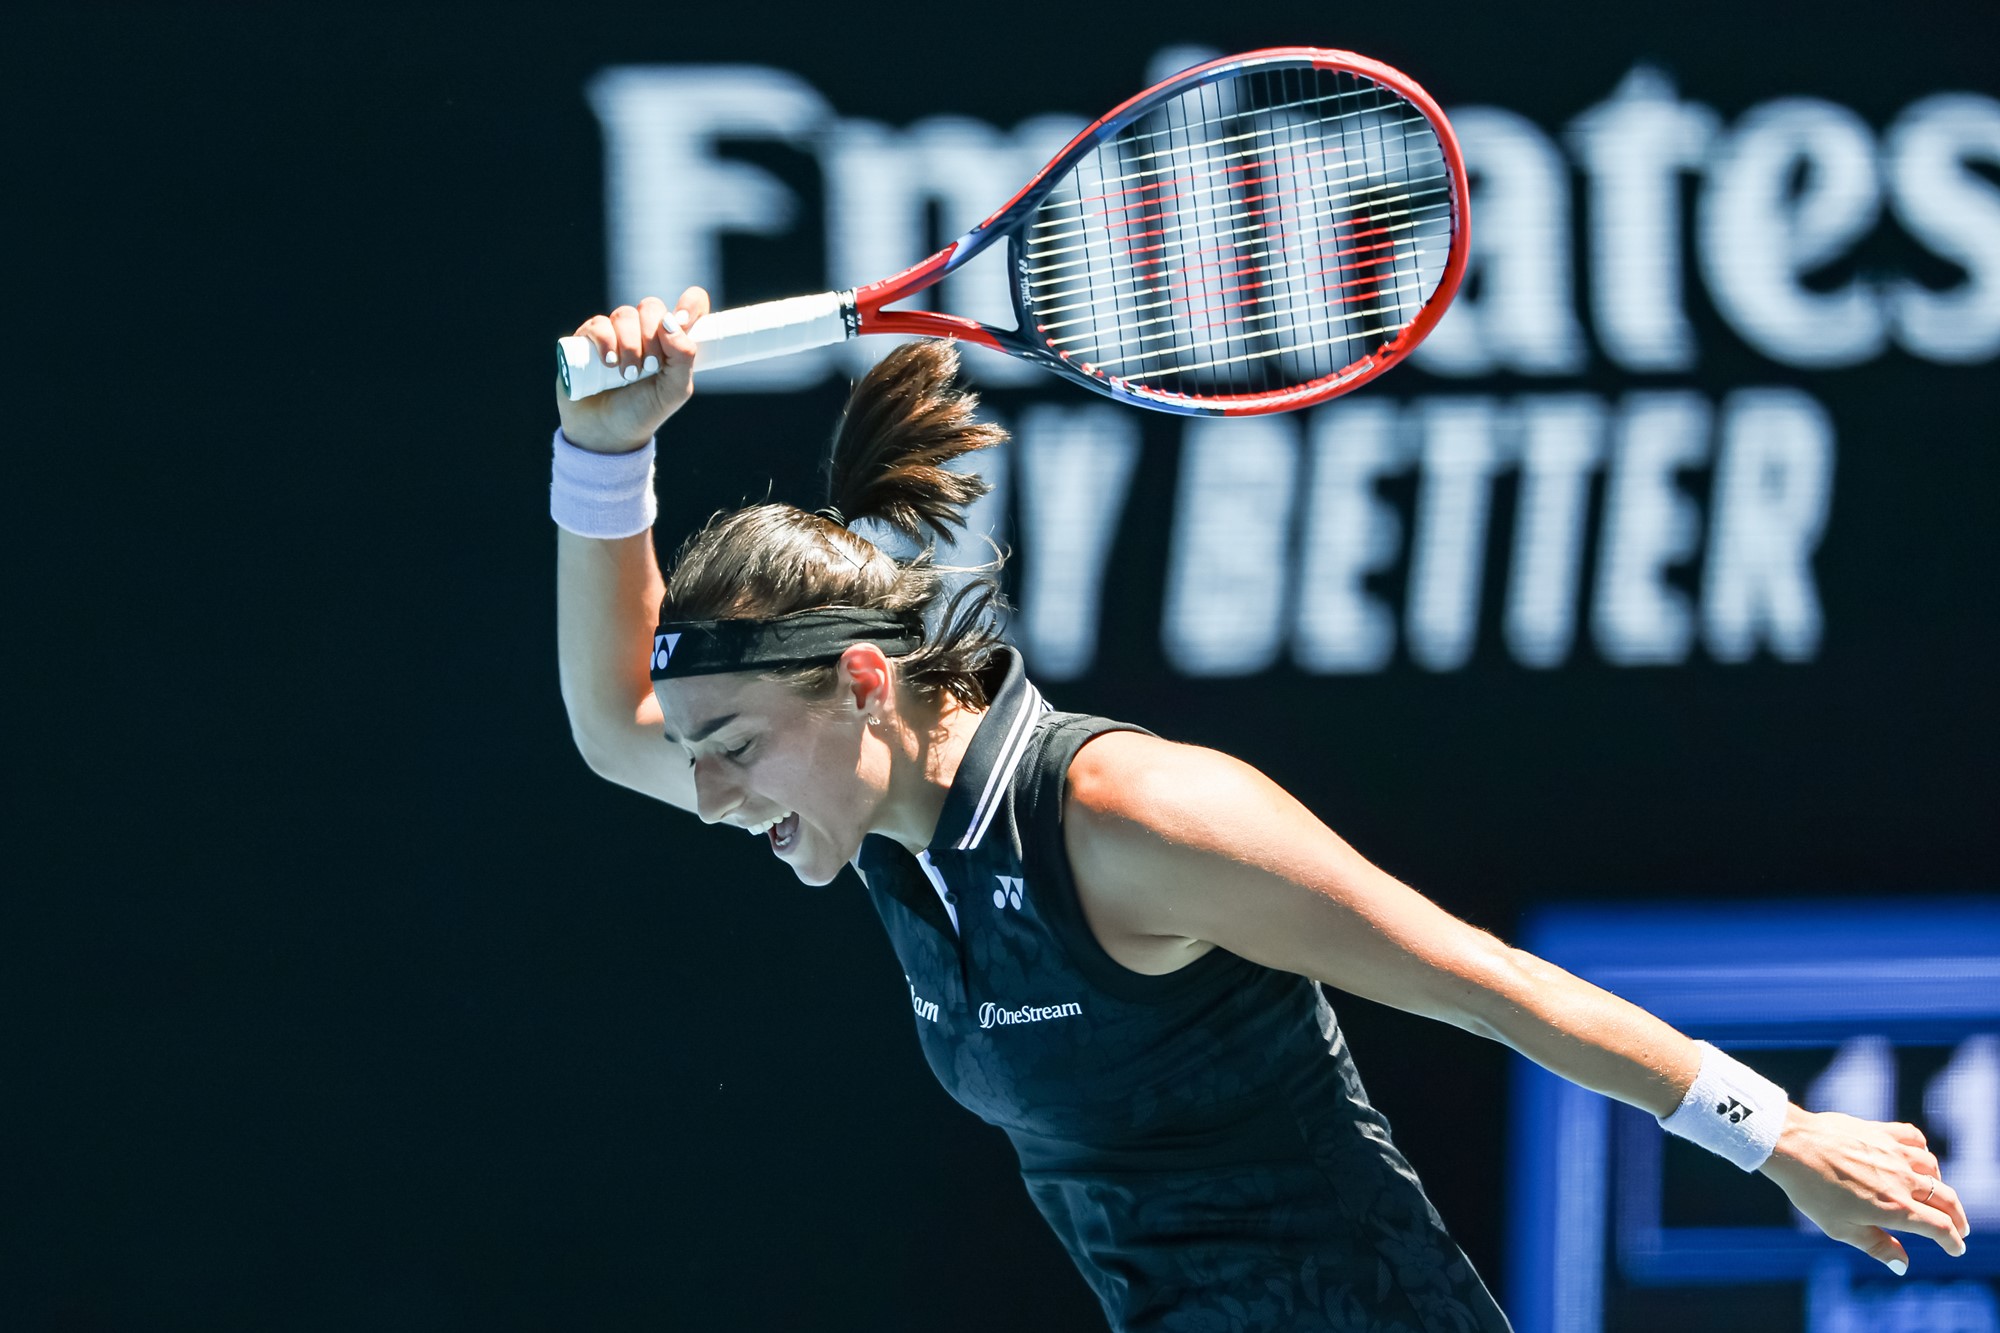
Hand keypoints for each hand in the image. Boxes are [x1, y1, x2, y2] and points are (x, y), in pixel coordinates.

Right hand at [555, 288, 709, 453]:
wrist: (605, 433)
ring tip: (628, 375)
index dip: (691, 304)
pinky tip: (609, 362)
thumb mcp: (674, 391)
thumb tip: (671, 322)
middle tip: (650, 366)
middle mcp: (644, 332)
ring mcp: (615, 334)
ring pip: (625, 314)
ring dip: (630, 344)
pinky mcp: (588, 339)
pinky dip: (606, 340)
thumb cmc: (642, 412)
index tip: (683, 322)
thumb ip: (684, 358)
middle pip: (651, 307)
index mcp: (671, 341)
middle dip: (652, 335)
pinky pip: (598, 324)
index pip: (689, 305)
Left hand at [1761, 1106, 1970, 1272]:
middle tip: (1959, 1227)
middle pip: (1946, 1199)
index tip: (1956, 1248)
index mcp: (1896, 1208)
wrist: (1791, 1145)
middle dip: (1957, 1217)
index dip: (1953, 1241)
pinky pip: (1913, 1138)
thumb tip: (1903, 1264)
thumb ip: (1877, 1246)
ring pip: (1933, 1167)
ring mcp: (1893, 1152)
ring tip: (1933, 1193)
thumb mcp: (1840, 1228)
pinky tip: (1917, 1156)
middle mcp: (1902, 1180)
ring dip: (1939, 1184)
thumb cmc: (1811, 1190)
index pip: (1940, 1227)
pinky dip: (1922, 1149)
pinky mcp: (1880, 1131)